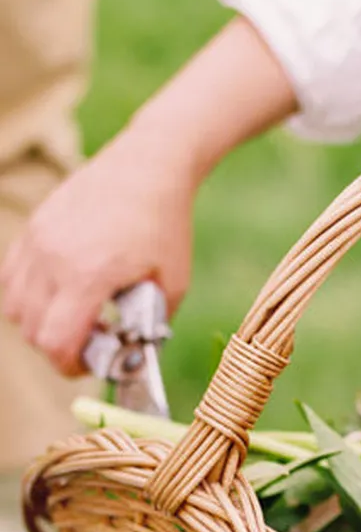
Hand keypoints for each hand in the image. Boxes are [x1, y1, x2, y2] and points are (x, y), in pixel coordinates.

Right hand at [0, 125, 197, 375]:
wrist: (147, 166)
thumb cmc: (166, 225)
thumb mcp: (173, 284)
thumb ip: (151, 327)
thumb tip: (132, 359)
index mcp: (90, 274)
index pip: (57, 341)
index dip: (70, 366)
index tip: (90, 365)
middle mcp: (54, 257)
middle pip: (32, 330)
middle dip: (58, 348)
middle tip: (88, 343)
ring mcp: (37, 240)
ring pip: (13, 306)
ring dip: (39, 323)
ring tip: (73, 316)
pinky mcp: (32, 228)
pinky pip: (9, 277)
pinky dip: (26, 296)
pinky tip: (58, 292)